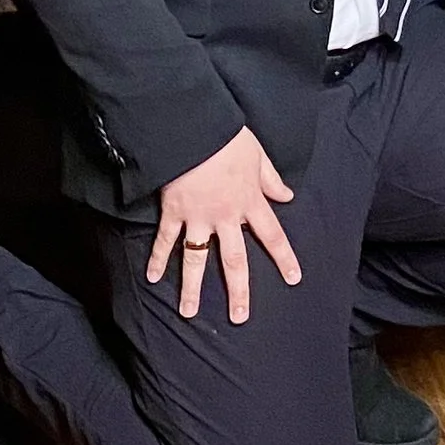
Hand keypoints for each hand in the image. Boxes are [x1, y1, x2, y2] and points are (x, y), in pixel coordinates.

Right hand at [148, 126, 300, 322]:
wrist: (193, 127)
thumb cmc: (227, 137)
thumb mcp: (258, 155)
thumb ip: (271, 179)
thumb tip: (287, 196)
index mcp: (250, 202)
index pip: (272, 236)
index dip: (284, 258)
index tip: (293, 279)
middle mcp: (225, 217)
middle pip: (234, 261)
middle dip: (238, 291)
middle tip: (239, 317)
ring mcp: (197, 217)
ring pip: (196, 259)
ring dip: (192, 288)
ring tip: (189, 313)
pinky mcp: (173, 211)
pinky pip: (165, 239)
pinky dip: (157, 258)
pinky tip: (152, 277)